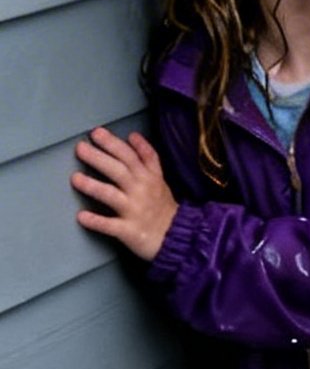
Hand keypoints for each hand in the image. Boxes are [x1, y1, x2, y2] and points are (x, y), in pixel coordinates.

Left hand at [73, 127, 177, 261]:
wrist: (176, 235)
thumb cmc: (161, 205)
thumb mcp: (159, 178)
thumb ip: (147, 158)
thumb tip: (133, 136)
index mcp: (150, 176)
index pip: (133, 155)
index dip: (116, 143)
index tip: (98, 133)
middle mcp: (142, 190)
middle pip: (120, 170)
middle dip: (100, 157)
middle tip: (80, 147)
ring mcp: (135, 210)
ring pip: (112, 195)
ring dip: (94, 186)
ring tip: (75, 178)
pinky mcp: (129, 230)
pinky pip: (110, 225)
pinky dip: (96, 221)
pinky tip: (81, 217)